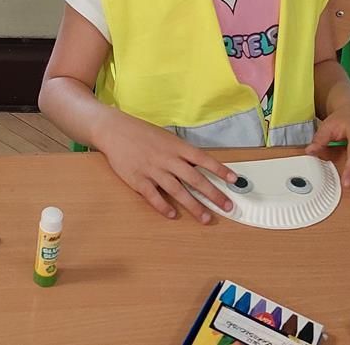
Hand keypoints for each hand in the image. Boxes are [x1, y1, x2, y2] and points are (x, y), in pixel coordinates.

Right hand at [95, 111, 237, 223]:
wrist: (114, 130)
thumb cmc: (142, 133)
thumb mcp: (166, 138)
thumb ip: (181, 153)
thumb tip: (199, 167)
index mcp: (177, 147)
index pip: (203, 160)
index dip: (220, 170)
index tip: (235, 180)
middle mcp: (168, 159)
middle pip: (195, 179)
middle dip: (213, 194)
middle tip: (227, 206)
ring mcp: (153, 170)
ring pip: (177, 191)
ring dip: (193, 206)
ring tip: (205, 218)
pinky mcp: (138, 179)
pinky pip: (153, 196)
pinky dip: (163, 206)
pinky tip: (172, 215)